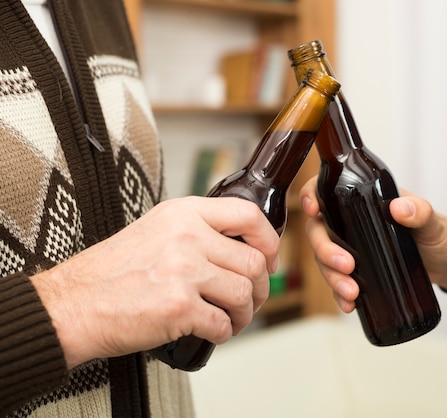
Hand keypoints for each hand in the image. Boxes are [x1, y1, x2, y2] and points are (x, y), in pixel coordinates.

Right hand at [31, 196, 279, 368]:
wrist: (71, 305)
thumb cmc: (111, 272)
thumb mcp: (155, 230)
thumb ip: (196, 231)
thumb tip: (240, 249)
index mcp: (184, 213)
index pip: (248, 214)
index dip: (269, 239)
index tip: (268, 256)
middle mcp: (187, 237)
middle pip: (253, 262)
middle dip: (260, 287)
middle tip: (250, 299)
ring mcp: (184, 271)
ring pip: (244, 293)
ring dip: (244, 313)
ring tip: (231, 318)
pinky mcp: (178, 307)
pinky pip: (224, 323)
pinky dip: (224, 333)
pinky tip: (212, 331)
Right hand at [299, 177, 446, 312]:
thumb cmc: (443, 234)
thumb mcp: (434, 222)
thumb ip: (422, 213)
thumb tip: (400, 209)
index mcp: (364, 200)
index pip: (327, 191)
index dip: (311, 197)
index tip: (313, 211)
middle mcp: (352, 222)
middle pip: (320, 231)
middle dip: (325, 250)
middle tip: (346, 266)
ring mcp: (354, 247)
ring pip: (325, 260)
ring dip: (331, 277)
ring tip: (352, 293)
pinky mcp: (360, 271)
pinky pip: (339, 282)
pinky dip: (340, 294)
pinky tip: (349, 305)